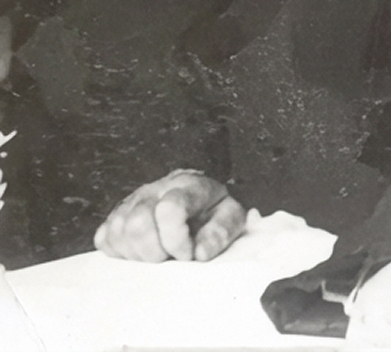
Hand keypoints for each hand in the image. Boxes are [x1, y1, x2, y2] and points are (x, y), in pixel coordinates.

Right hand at [94, 169, 245, 261]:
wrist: (196, 198)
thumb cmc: (213, 211)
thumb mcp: (231, 218)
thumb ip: (221, 233)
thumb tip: (200, 253)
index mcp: (187, 187)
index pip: (169, 208)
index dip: (176, 239)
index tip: (188, 254)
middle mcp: (154, 190)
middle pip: (138, 223)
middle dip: (155, 252)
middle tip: (171, 257)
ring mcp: (131, 202)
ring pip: (118, 232)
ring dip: (138, 254)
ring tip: (159, 254)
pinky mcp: (115, 216)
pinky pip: (103, 239)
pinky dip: (119, 252)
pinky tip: (140, 251)